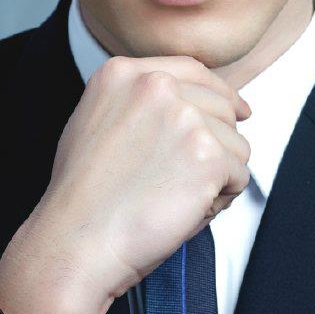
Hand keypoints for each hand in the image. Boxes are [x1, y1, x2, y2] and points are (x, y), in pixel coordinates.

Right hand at [0, 54, 250, 313]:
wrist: (75, 242)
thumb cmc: (82, 198)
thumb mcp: (94, 121)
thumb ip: (137, 101)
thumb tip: (189, 102)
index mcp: (123, 72)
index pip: (193, 70)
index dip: (221, 93)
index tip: (238, 110)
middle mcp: (156, 86)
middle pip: (221, 108)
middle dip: (214, 146)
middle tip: (179, 181)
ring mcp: (185, 118)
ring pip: (235, 144)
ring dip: (217, 176)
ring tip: (173, 197)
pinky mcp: (208, 155)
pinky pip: (239, 176)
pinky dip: (219, 200)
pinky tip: (183, 210)